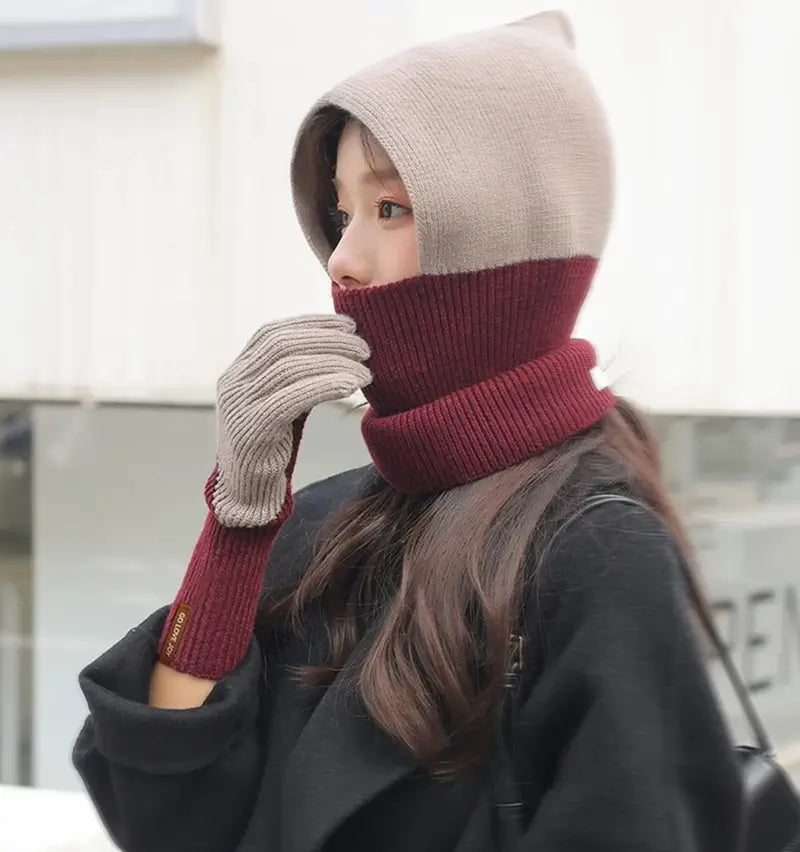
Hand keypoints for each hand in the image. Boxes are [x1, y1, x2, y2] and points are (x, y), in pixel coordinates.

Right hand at [210, 314, 370, 526]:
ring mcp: (238, 405)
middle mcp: (233, 383)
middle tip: (365, 348)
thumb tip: (339, 345)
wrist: (245, 494)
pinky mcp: (251, 429)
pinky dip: (324, 386)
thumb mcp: (280, 402)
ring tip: (365, 369)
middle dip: (328, 340)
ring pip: (288, 368)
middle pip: (283, 345)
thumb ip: (295, 375)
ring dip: (334, 363)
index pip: (273, 332)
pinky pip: (290, 399)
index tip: (349, 324)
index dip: (312, 323)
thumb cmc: (271, 445)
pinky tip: (349, 386)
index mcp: (238, 370)